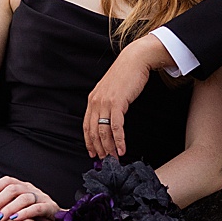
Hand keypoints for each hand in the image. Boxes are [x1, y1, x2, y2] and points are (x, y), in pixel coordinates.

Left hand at [0, 175, 60, 220]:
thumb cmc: (33, 218)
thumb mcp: (16, 210)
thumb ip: (5, 208)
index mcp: (22, 187)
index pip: (6, 181)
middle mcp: (31, 189)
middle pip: (12, 188)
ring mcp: (41, 197)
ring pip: (24, 197)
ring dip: (10, 208)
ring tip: (0, 217)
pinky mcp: (50, 207)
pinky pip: (37, 208)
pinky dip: (25, 213)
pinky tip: (15, 219)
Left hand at [83, 36, 170, 157]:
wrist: (134, 60)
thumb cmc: (125, 75)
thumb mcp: (111, 90)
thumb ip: (106, 103)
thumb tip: (108, 118)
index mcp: (93, 99)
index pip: (86, 125)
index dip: (89, 141)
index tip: (93, 152)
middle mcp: (96, 101)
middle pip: (93, 131)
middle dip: (99, 148)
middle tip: (105, 160)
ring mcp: (105, 102)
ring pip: (103, 131)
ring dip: (109, 147)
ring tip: (114, 158)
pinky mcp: (117, 103)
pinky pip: (116, 126)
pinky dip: (118, 140)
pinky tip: (122, 149)